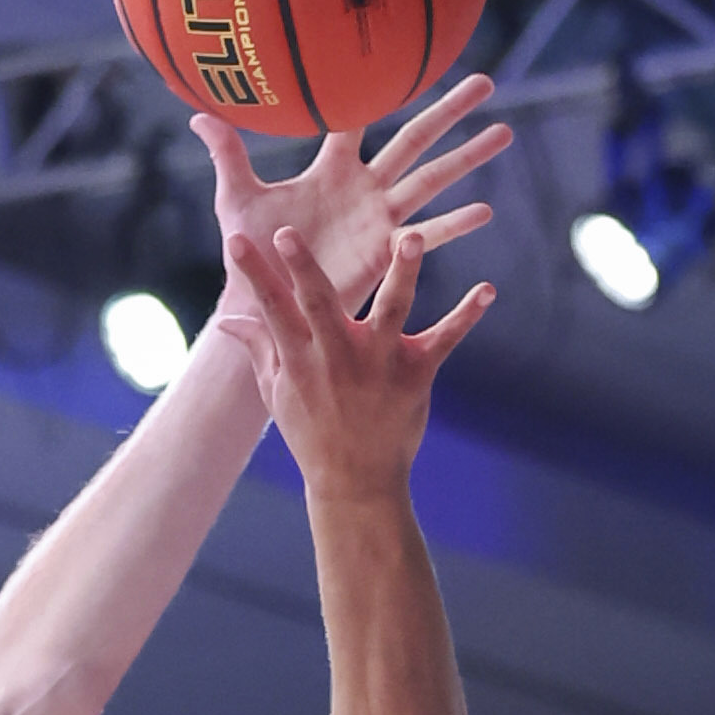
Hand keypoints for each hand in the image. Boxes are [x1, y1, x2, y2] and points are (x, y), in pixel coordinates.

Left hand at [196, 78, 507, 316]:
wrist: (264, 302)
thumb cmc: (250, 253)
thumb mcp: (237, 198)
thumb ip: (228, 153)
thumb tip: (199, 110)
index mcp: (331, 168)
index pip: (357, 118)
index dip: (378, 88)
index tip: (406, 53)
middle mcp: (363, 186)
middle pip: (413, 138)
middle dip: (449, 112)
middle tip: (486, 81)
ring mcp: (380, 218)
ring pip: (432, 179)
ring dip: (468, 158)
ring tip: (505, 134)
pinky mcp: (386, 252)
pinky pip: (427, 235)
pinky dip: (454, 225)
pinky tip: (485, 212)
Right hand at [216, 199, 491, 482]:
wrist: (356, 482)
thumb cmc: (312, 432)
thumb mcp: (277, 393)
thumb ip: (258, 348)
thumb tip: (228, 320)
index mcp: (301, 358)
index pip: (270, 309)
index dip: (253, 275)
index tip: (236, 240)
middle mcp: (338, 356)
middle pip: (319, 303)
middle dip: (304, 268)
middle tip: (289, 233)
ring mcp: (380, 364)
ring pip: (392, 310)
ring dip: (403, 274)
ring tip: (411, 239)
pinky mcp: (416, 374)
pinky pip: (445, 339)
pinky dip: (466, 315)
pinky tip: (487, 290)